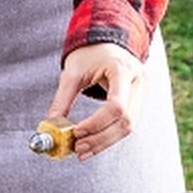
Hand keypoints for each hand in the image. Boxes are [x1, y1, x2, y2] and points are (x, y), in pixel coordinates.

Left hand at [44, 42, 146, 160]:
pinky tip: (92, 144)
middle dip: (100, 139)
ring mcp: (142, 92)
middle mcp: (138, 81)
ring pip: (129, 127)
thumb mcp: (72, 72)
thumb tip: (50, 127)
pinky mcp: (139, 101)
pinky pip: (127, 125)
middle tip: (78, 148)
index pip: (116, 106)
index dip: (96, 124)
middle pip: (126, 121)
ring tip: (82, 151)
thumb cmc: (90, 53)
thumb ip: (62, 100)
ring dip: (104, 142)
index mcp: (122, 69)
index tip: (76, 133)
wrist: (108, 41)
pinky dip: (109, 137)